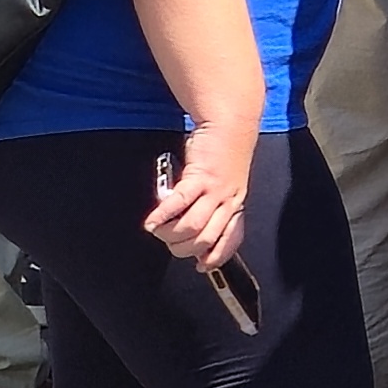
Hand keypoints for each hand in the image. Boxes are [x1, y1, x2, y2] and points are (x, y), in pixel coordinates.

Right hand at [147, 121, 262, 292]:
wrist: (230, 122)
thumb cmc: (223, 151)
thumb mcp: (225, 182)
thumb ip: (213, 203)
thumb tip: (193, 224)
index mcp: (235, 203)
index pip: (231, 240)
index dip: (216, 256)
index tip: (202, 265)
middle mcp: (228, 201)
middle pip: (205, 240)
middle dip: (183, 248)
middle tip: (170, 242)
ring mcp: (215, 190)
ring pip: (192, 227)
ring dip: (170, 234)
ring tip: (158, 230)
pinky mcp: (200, 176)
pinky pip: (180, 204)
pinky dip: (163, 216)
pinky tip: (152, 222)